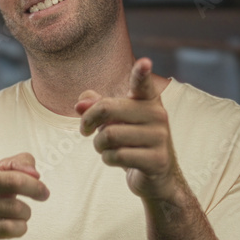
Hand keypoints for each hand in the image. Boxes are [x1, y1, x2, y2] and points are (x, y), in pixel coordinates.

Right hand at [0, 137, 48, 239]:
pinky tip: (15, 226)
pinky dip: (21, 228)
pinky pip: (11, 228)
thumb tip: (34, 174)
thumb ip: (18, 164)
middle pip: (14, 182)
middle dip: (36, 188)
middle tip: (45, 193)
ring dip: (26, 212)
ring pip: (16, 209)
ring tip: (20, 213)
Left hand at [75, 58, 184, 200]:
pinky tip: (116, 160)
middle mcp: (157, 114)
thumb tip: (80, 104)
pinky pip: (117, 156)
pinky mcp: (157, 159)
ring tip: (106, 148)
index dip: (141, 73)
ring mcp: (160, 137)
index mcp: (147, 100)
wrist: (156, 177)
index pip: (142, 84)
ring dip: (99, 145)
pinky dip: (108, 159)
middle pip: (107, 109)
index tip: (144, 62)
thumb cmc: (131, 142)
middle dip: (88, 121)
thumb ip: (96, 106)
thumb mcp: (114, 122)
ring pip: (109, 135)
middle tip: (84, 131)